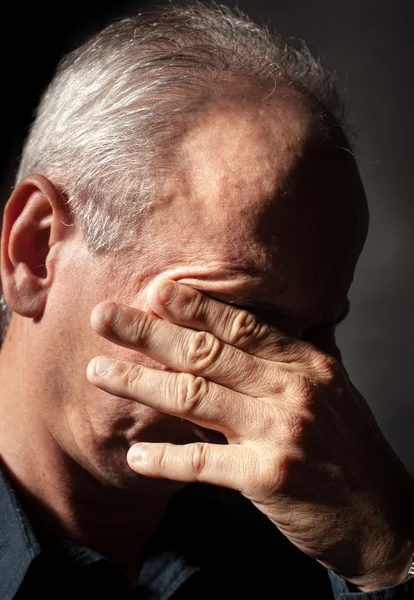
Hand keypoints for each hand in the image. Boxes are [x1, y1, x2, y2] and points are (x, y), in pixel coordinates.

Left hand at [87, 279, 413, 590]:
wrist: (381, 515)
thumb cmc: (349, 448)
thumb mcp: (336, 387)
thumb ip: (310, 347)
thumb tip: (297, 312)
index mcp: (306, 362)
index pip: (240, 325)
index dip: (195, 305)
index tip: (156, 290)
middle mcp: (292, 388)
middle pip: (206, 352)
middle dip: (149, 332)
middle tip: (104, 316)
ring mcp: (280, 430)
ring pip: (194, 397)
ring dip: (140, 383)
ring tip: (98, 372)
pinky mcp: (269, 477)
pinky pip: (204, 462)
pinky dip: (166, 458)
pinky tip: (134, 455)